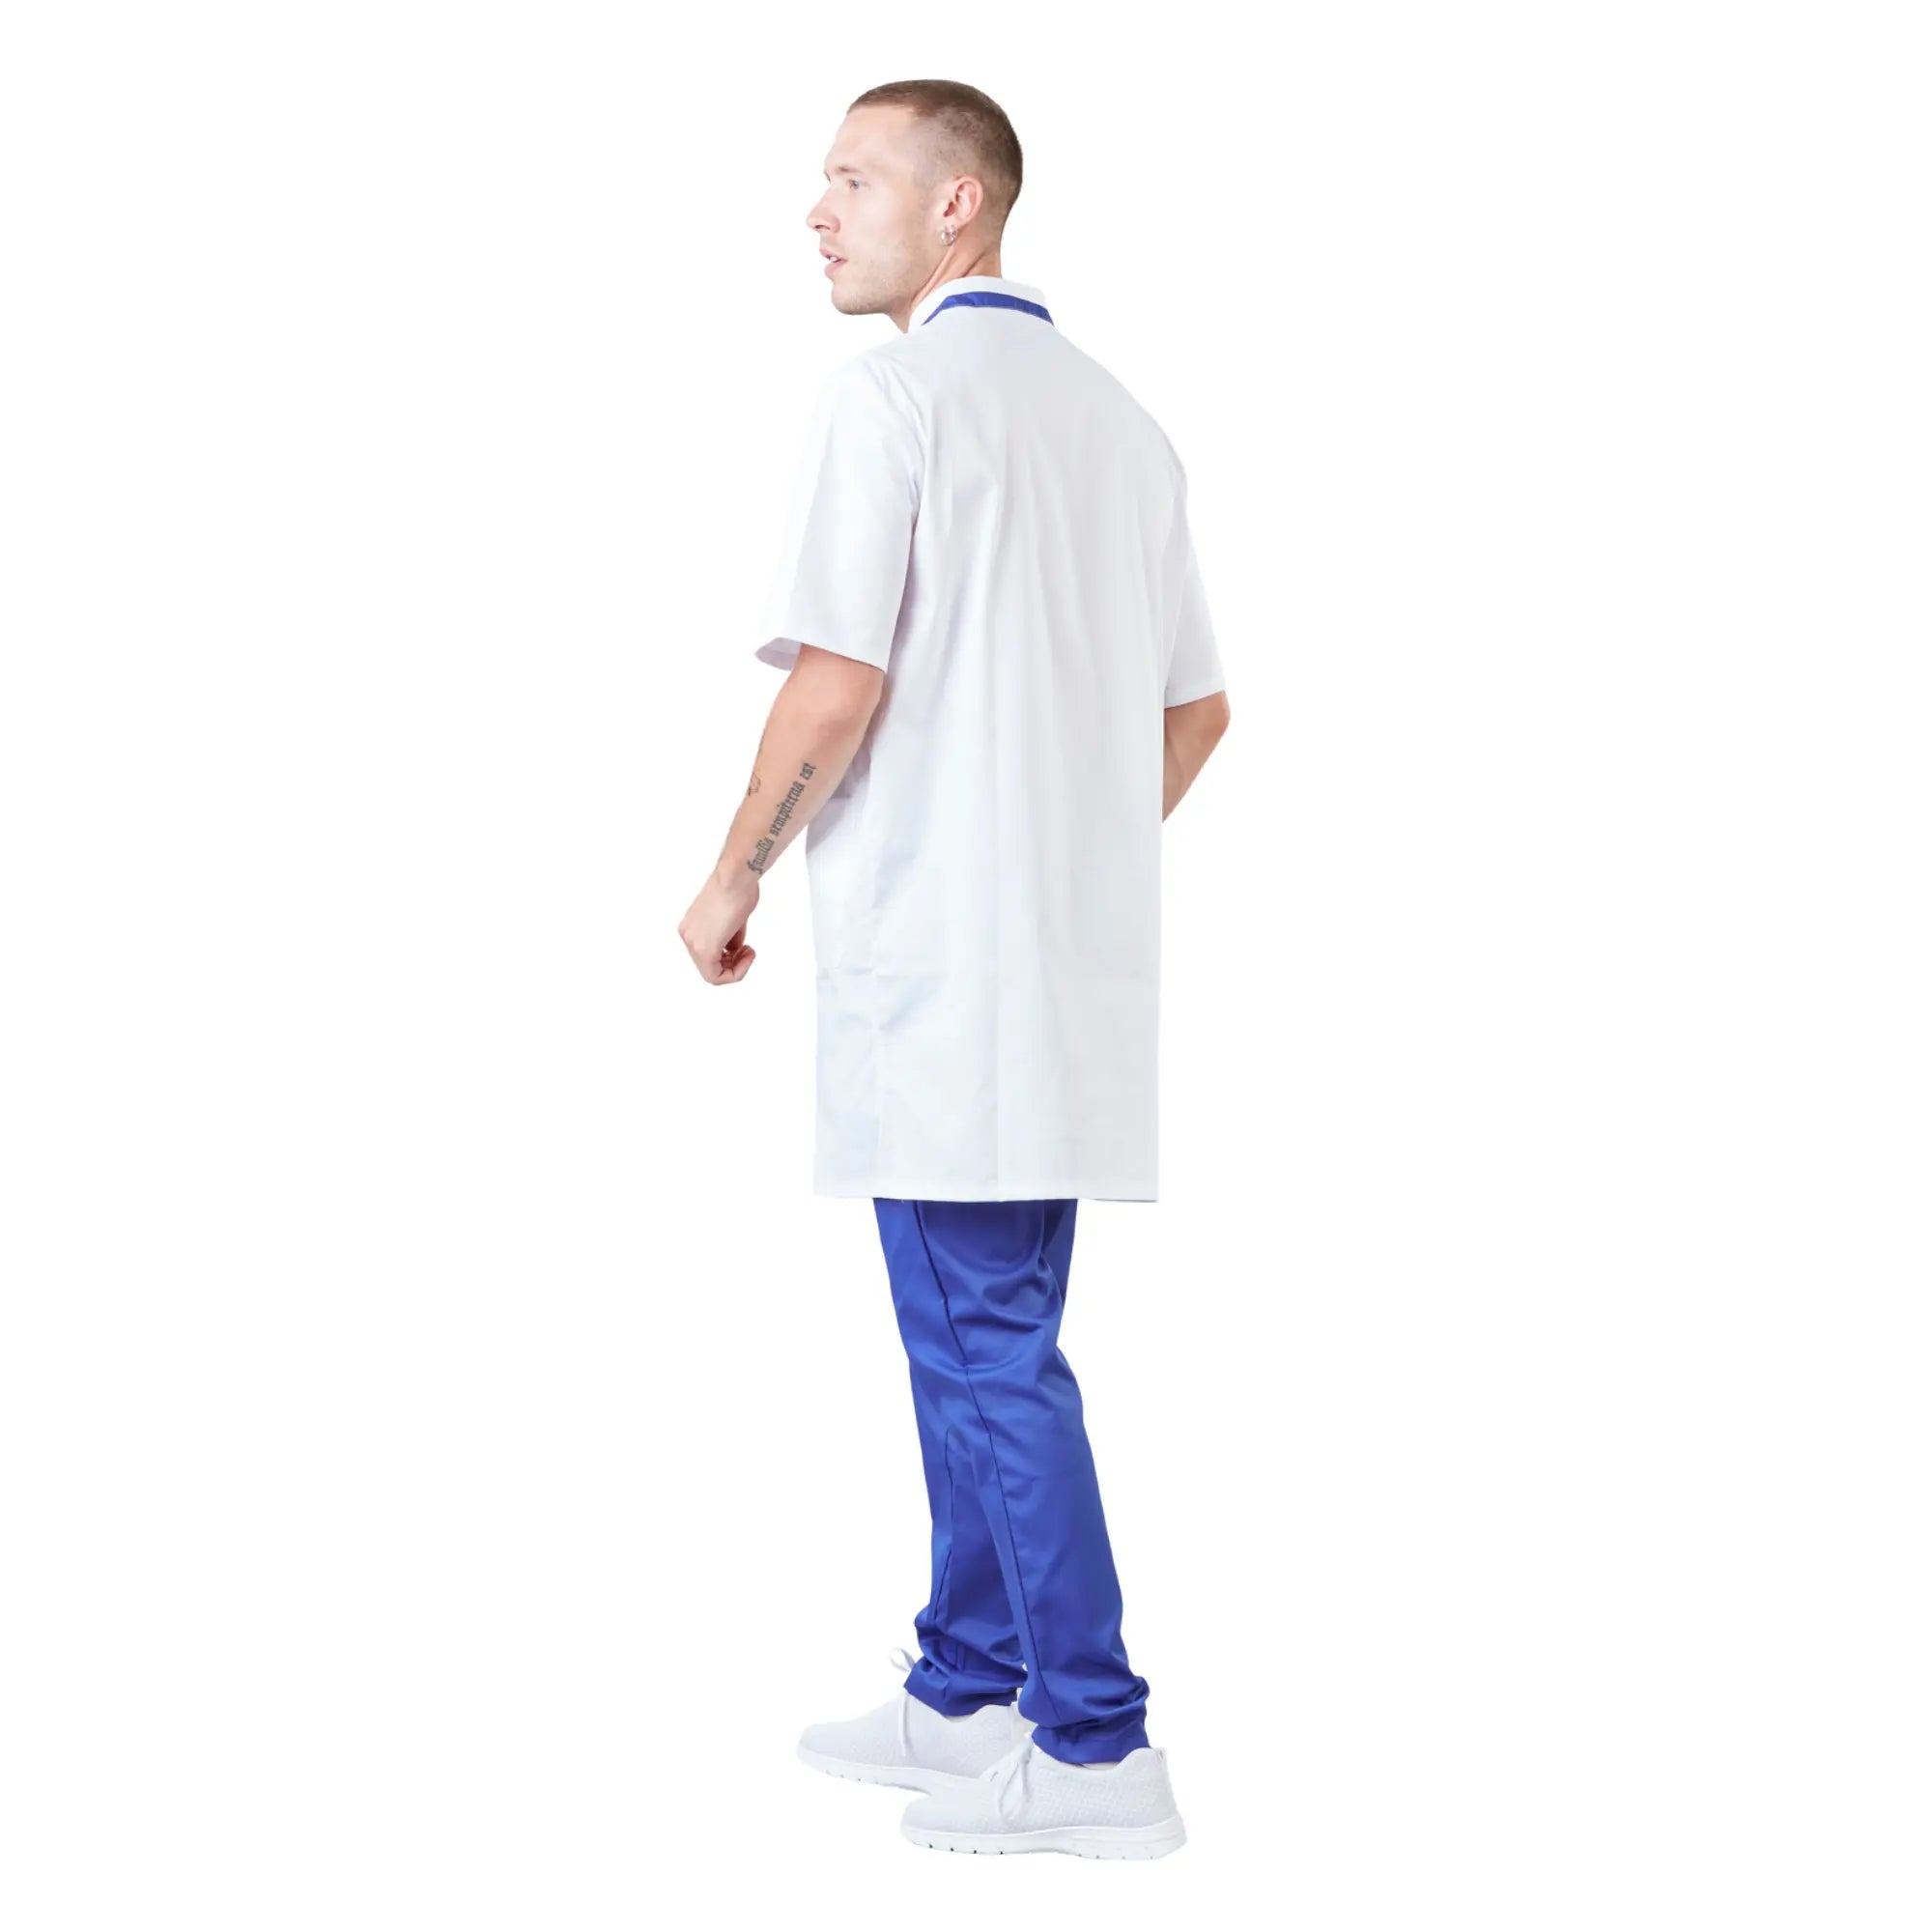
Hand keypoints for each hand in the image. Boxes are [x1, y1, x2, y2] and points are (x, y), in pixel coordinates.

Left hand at [679, 869, 759, 983]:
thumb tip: (733, 948)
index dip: (729, 958)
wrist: (736, 876)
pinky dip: (737, 971)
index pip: (707, 956)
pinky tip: (748, 954)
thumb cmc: (737, 887)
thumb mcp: (732, 917)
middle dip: (734, 963)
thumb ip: (729, 935)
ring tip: (749, 951)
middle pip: (710, 967)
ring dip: (737, 968)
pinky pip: (717, 976)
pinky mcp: (704, 948)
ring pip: (713, 974)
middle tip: (748, 951)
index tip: (744, 946)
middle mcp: (688, 935)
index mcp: (690, 926)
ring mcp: (693, 943)